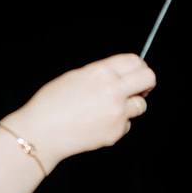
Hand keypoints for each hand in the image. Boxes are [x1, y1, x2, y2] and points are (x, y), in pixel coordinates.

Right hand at [2, 54, 155, 171]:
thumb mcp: (75, 77)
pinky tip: (98, 123)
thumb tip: (121, 74)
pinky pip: (127, 124)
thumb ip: (101, 74)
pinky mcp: (117, 131)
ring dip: (131, 105)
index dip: (139, 66)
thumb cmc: (52, 104)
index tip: (138, 72)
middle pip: (148, 78)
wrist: (43, 131)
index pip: (133, 61)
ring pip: (141, 105)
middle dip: (147, 82)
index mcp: (100, 72)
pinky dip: (118, 123)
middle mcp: (113, 90)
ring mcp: (117, 112)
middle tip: (140, 88)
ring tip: (110, 108)